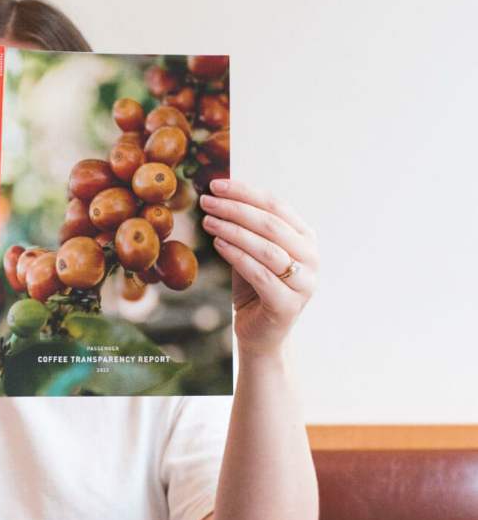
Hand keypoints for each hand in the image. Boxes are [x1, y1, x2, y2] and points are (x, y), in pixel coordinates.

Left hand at [199, 178, 317, 357]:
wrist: (260, 335)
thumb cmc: (254, 290)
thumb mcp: (250, 254)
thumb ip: (245, 229)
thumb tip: (220, 194)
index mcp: (305, 238)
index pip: (276, 205)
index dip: (246, 192)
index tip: (217, 184)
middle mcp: (311, 257)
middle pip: (271, 224)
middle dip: (236, 208)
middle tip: (207, 200)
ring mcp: (304, 282)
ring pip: (266, 247)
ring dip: (233, 230)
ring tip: (208, 220)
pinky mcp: (288, 304)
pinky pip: (259, 273)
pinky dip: (236, 256)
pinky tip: (217, 243)